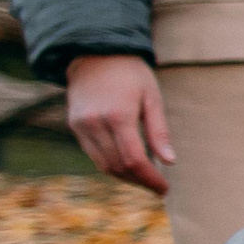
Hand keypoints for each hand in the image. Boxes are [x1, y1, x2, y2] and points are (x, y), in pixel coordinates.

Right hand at [64, 54, 174, 193]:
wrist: (95, 53)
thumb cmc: (131, 73)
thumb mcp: (152, 97)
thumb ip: (159, 131)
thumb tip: (169, 162)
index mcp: (118, 116)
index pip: (134, 160)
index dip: (150, 179)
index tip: (164, 189)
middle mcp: (95, 123)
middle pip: (117, 166)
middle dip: (139, 182)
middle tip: (157, 187)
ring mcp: (81, 125)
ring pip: (102, 164)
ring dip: (125, 177)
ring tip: (145, 179)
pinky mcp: (74, 125)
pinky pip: (93, 154)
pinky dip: (110, 164)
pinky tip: (127, 165)